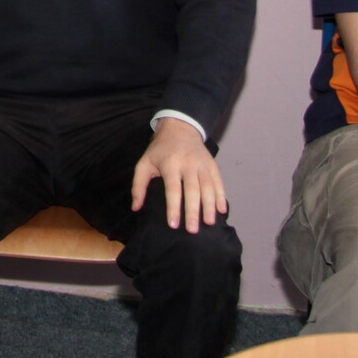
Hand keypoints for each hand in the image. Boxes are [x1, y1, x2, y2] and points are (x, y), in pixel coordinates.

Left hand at [130, 118, 225, 232]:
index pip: (172, 189)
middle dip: (193, 211)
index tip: (173, 224)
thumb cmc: (159, 150)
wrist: (180, 127)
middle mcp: (188, 164)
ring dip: (209, 206)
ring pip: (208, 187)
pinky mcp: (212, 165)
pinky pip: (218, 182)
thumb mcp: (143, 163)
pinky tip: (221, 210)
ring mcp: (202, 164)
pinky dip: (221, 196)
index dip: (173, 207)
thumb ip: (138, 186)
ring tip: (209, 223)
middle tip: (193, 230)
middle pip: (192, 190)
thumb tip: (136, 208)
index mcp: (170, 164)